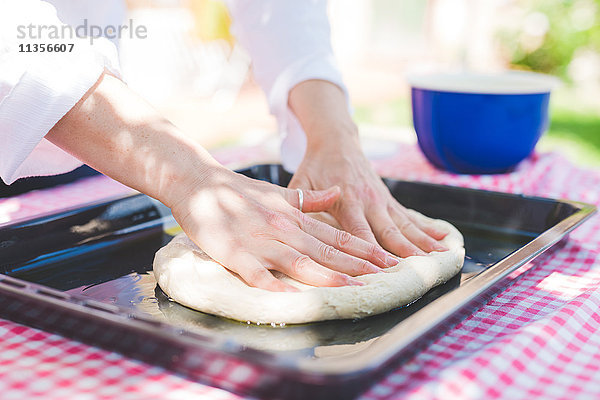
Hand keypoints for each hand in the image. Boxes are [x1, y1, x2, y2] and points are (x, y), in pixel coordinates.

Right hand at [169, 167, 397, 291]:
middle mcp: (283, 228)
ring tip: (351, 287)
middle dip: (357, 264)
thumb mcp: (280, 192)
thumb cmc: (238, 190)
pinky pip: (257, 274)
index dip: (363, 248)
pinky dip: (274, 285)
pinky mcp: (234, 253)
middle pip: (325, 249)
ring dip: (326, 275)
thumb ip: (310, 199)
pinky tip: (291, 297)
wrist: (197, 181)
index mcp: (294, 216)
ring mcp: (260, 241)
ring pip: (298, 261)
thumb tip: (337, 193)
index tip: (386, 260)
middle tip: (385, 277)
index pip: (336, 234)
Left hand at [289, 145, 448, 257]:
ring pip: (405, 225)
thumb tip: (296, 229)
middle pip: (389, 232)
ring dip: (423, 242)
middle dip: (404, 252)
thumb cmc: (314, 166)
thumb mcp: (300, 182)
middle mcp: (368, 201)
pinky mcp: (390, 200)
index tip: (380, 271)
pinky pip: (411, 216)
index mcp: (345, 200)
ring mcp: (382, 201)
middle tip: (419, 270)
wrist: (336, 141)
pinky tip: (445, 238)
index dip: (370, 252)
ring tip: (442, 257)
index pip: (358, 232)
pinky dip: (428, 228)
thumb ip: (302, 204)